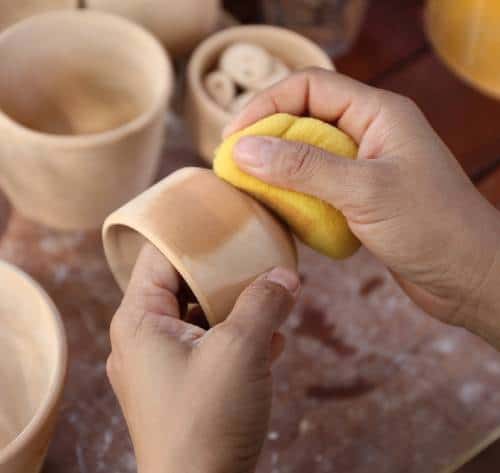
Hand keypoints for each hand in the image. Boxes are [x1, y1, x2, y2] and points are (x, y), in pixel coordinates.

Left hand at [107, 243, 299, 472]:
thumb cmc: (207, 421)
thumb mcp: (241, 350)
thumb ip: (264, 303)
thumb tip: (286, 275)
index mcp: (138, 320)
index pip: (159, 255)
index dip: (191, 234)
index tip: (223, 218)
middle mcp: (142, 339)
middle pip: (184, 284)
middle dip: (224, 274)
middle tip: (257, 257)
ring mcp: (160, 365)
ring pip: (201, 317)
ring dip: (236, 308)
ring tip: (272, 298)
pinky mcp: (181, 387)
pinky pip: (208, 346)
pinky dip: (237, 338)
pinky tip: (272, 339)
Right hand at [225, 68, 499, 345]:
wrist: (469, 277)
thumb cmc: (432, 227)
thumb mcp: (363, 190)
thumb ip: (303, 167)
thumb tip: (244, 149)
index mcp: (378, 113)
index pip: (311, 86)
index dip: (267, 104)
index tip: (234, 136)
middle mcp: (370, 133)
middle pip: (305, 119)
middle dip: (268, 139)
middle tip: (234, 166)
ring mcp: (365, 167)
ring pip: (308, 155)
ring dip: (278, 170)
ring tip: (250, 189)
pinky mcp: (360, 198)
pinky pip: (317, 186)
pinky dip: (295, 195)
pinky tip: (280, 211)